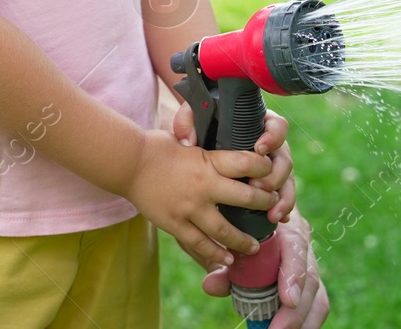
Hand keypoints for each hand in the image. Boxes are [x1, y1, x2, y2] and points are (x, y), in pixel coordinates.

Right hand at [123, 128, 278, 269]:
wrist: (127, 162)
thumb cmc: (156, 146)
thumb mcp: (187, 140)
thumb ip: (208, 151)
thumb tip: (226, 151)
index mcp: (208, 161)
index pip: (247, 163)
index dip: (265, 168)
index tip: (271, 173)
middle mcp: (204, 185)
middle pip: (247, 198)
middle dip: (265, 204)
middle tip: (273, 210)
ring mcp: (190, 208)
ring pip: (226, 231)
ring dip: (244, 241)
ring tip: (254, 246)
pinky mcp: (175, 224)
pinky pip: (200, 244)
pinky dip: (216, 254)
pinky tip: (227, 259)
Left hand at [171, 104, 296, 223]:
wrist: (203, 143)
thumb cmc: (203, 128)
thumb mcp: (194, 119)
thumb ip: (187, 122)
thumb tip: (187, 141)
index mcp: (259, 125)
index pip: (276, 126)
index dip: (273, 137)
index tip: (259, 148)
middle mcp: (271, 146)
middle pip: (284, 159)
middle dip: (274, 176)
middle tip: (258, 187)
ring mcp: (273, 166)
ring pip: (287, 181)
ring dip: (283, 198)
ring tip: (271, 214)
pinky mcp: (271, 185)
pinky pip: (283, 197)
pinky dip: (283, 209)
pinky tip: (278, 219)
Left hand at [200, 211, 329, 327]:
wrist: (243, 212)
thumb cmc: (235, 222)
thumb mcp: (225, 234)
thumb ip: (218, 257)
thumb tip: (211, 285)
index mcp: (281, 223)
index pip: (295, 245)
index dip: (294, 273)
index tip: (288, 300)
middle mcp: (301, 241)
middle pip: (310, 276)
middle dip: (296, 310)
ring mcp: (307, 261)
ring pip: (317, 293)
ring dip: (302, 320)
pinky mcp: (308, 280)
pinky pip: (315, 303)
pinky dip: (305, 321)